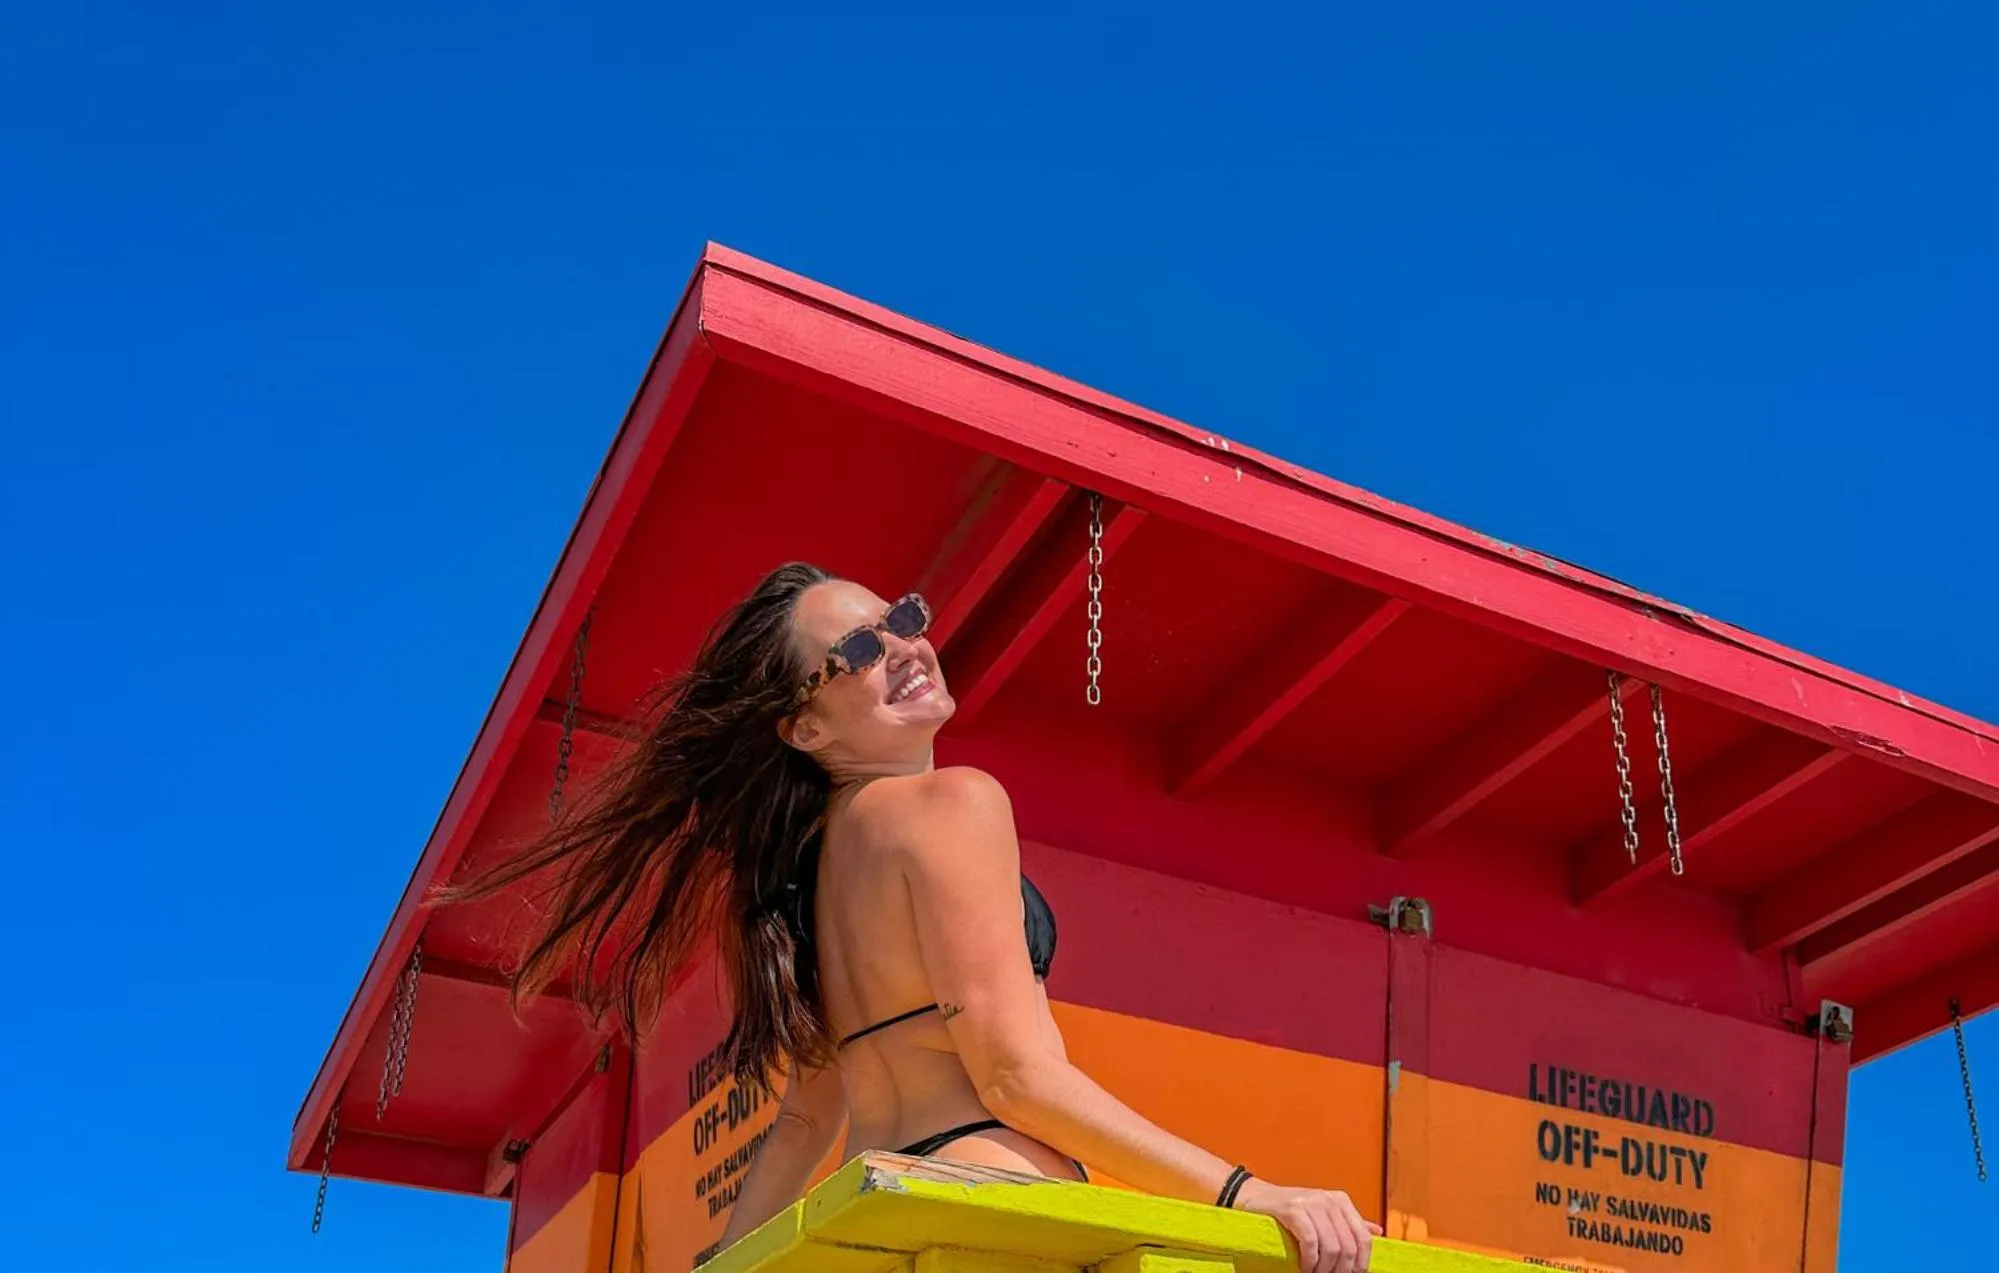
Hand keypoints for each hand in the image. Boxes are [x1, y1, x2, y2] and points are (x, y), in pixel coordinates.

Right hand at [1233, 1178, 1380, 1272]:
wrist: (1257, 1198)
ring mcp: (1311, 1202)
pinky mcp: (1293, 1209)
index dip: (1361, 1263)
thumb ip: (1349, 1223)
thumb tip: (1377, 1231)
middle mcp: (1329, 1200)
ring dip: (1324, 1269)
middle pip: (1348, 1246)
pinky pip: (1310, 1242)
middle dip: (1341, 1270)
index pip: (1363, 1238)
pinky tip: (1304, 1268)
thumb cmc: (1292, 1210)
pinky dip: (1310, 1261)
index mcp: (1341, 1201)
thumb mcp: (1324, 1213)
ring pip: (1331, 1247)